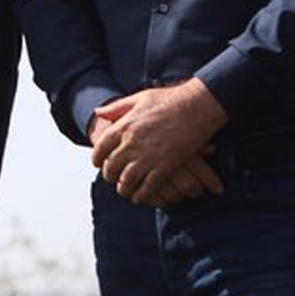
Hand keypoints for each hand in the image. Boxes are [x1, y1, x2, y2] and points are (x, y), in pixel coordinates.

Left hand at [92, 81, 228, 203]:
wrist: (198, 105)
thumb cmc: (170, 100)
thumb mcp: (138, 98)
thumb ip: (116, 107)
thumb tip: (97, 112)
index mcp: (124, 125)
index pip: (101, 147)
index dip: (97, 158)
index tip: (98, 163)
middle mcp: (132, 142)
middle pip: (112, 166)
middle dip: (109, 175)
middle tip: (111, 179)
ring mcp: (148, 155)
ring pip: (127, 180)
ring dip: (123, 188)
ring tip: (124, 190)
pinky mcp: (166, 165)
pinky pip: (148, 186)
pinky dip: (142, 194)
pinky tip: (140, 197)